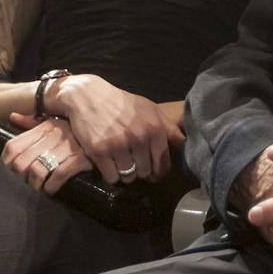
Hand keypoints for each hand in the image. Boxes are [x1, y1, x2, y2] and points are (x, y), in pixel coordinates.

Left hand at [2, 113, 93, 194]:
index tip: (10, 168)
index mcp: (44, 126)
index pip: (13, 145)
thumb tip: (12, 116)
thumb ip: (31, 122)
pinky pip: (60, 174)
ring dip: (35, 184)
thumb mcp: (53, 121)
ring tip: (38, 186)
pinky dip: (51, 186)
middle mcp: (53, 136)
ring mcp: (67, 147)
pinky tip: (51, 189)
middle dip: (20, 176)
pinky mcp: (81, 158)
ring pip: (38, 170)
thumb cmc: (76, 127)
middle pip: (22, 162)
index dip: (7, 161)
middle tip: (26, 180)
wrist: (107, 124)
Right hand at [44, 74, 180, 183]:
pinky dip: (110, 173)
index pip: (163, 163)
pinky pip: (111, 177)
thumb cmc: (122, 103)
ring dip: (125, 173)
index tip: (153, 172)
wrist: (89, 96)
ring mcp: (119, 146)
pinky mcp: (100, 152)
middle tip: (132, 160)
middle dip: (140, 170)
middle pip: (145, 173)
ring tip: (120, 160)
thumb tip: (184, 144)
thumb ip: (168, 127)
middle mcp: (139, 138)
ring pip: (128, 177)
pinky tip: (108, 161)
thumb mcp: (150, 109)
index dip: (158, 171)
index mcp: (154, 128)